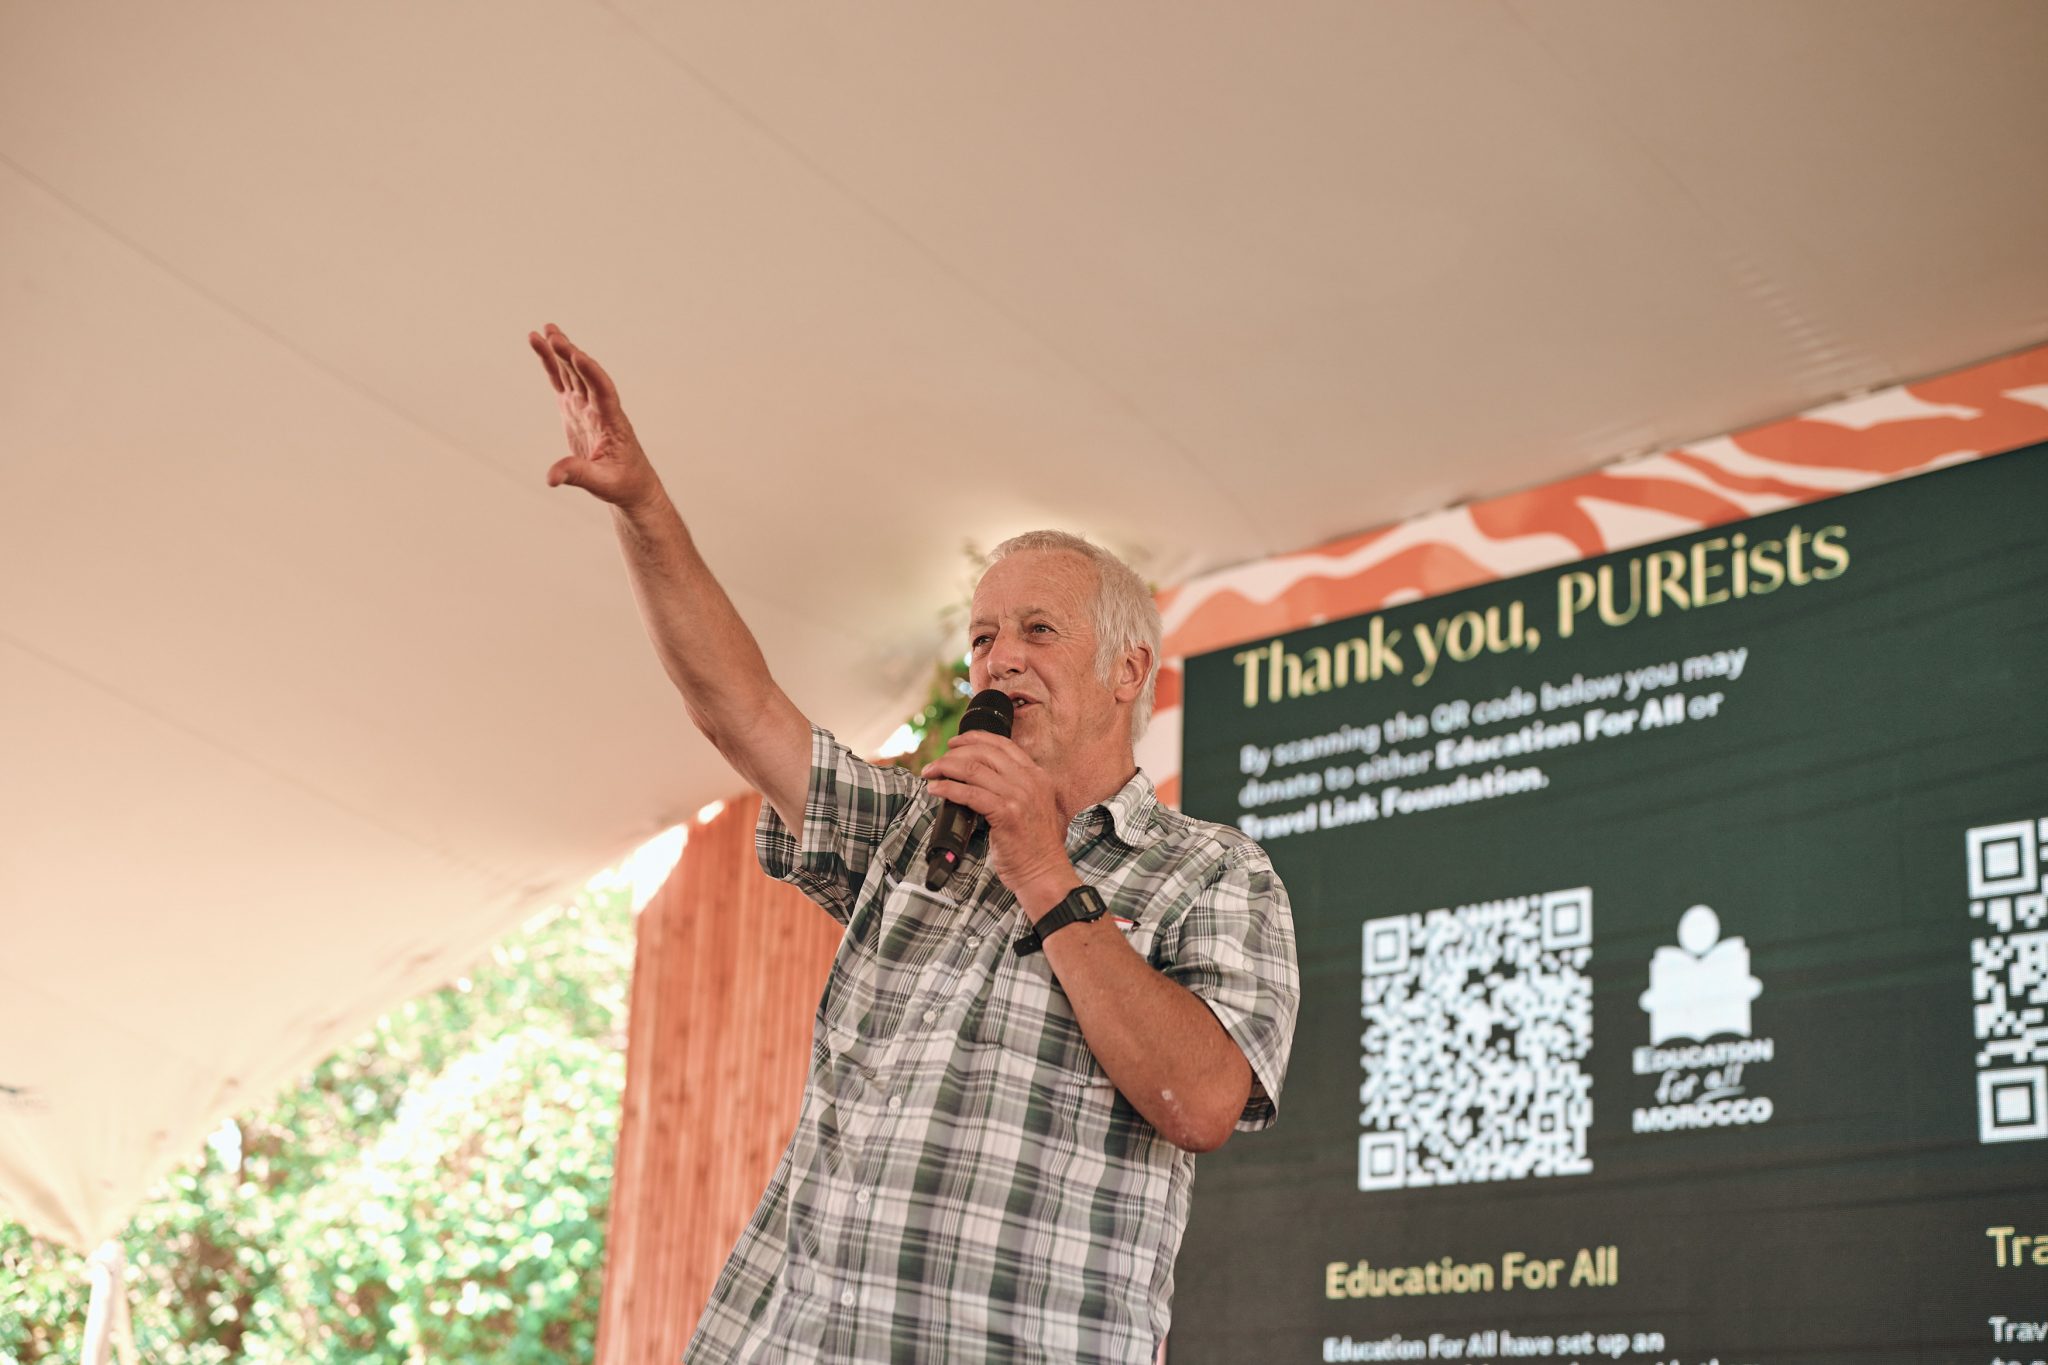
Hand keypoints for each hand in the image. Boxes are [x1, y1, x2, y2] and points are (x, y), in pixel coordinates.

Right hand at [529, 323, 662, 511]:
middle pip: (585, 376)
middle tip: (553, 335)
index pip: (603, 391)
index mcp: (612, 422)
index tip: (577, 355)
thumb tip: (551, 477)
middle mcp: (600, 408)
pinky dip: (552, 365)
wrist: (630, 484)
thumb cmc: (622, 483)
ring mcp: (587, 407)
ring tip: (545, 331)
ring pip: (573, 374)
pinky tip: (542, 345)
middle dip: (570, 355)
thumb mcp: (602, 483)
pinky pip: (562, 383)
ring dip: (560, 353)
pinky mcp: (575, 410)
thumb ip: (577, 475)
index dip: (592, 373)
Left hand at [920, 731, 1075, 912]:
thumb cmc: (1034, 846)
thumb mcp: (1032, 807)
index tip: (954, 743)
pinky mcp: (1007, 813)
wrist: (1044, 872)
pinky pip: (969, 793)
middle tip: (936, 762)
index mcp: (1037, 776)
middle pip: (985, 752)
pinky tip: (936, 789)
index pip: (1003, 744)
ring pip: (973, 769)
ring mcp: (1019, 796)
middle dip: (954, 753)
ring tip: (930, 773)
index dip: (974, 738)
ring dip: (945, 768)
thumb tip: (978, 778)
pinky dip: (948, 788)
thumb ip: (1014, 789)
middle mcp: (1030, 780)